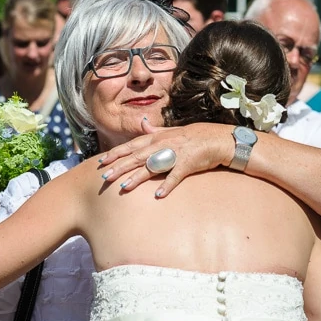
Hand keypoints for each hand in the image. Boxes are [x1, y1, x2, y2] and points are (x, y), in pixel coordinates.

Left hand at [97, 117, 233, 197]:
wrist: (218, 138)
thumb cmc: (193, 136)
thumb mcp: (172, 131)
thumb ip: (155, 131)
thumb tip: (142, 124)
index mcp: (157, 138)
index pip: (131, 146)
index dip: (116, 154)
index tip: (102, 162)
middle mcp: (162, 145)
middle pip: (136, 157)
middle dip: (120, 167)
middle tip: (105, 177)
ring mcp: (175, 155)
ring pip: (152, 167)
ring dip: (137, 178)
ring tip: (124, 187)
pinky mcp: (187, 164)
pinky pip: (176, 176)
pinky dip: (167, 185)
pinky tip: (158, 195)